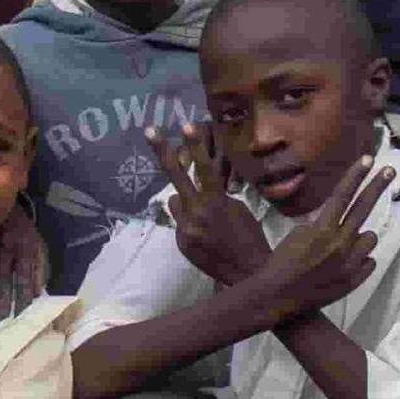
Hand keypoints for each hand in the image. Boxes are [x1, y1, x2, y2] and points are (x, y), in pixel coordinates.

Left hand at [155, 125, 274, 286]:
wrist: (247, 274)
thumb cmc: (250, 238)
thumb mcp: (238, 210)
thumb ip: (217, 196)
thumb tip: (202, 186)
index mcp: (216, 203)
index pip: (204, 168)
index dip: (195, 145)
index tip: (186, 125)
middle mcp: (196, 214)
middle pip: (175, 177)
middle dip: (161, 152)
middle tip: (149, 131)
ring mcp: (185, 229)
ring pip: (174, 202)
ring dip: (185, 203)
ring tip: (205, 219)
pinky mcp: (180, 243)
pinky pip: (179, 223)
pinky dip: (189, 224)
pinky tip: (205, 236)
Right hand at [259, 159, 394, 314]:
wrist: (278, 297)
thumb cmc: (282, 262)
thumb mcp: (297, 234)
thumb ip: (320, 224)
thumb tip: (337, 218)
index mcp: (322, 229)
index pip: (343, 195)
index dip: (356, 176)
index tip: (369, 160)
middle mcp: (340, 243)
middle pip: (364, 208)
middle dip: (377, 186)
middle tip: (389, 170)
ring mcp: (350, 263)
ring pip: (370, 238)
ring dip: (359, 238)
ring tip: (340, 248)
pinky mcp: (355, 280)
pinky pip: (369, 261)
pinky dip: (359, 261)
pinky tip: (341, 266)